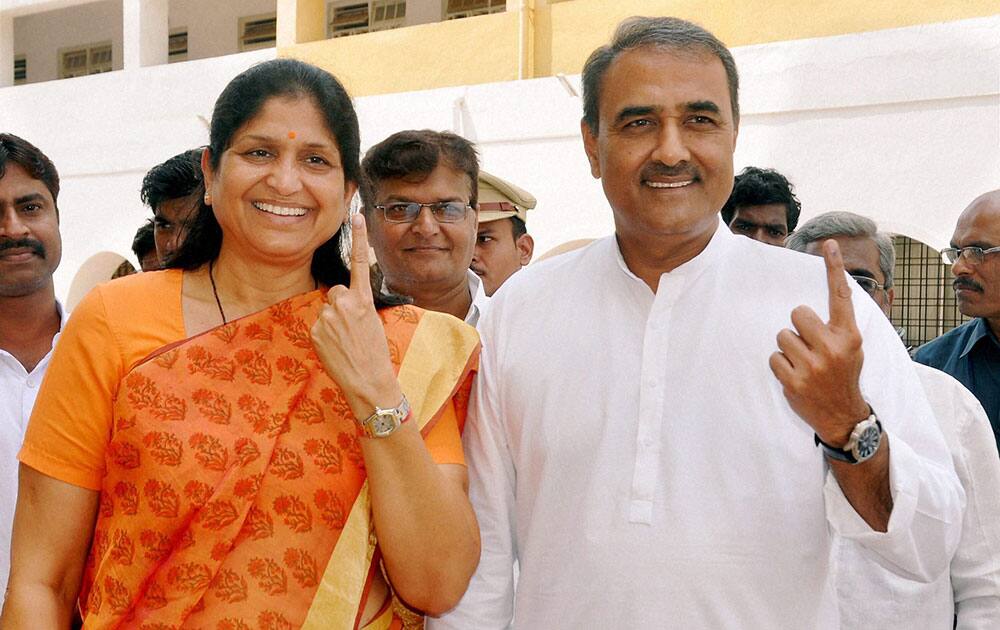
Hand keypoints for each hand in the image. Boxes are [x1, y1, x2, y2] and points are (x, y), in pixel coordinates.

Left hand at [311, 214, 401, 419]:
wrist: (368, 381)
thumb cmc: (375, 354)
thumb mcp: (373, 322)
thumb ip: (357, 306)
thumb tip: (340, 302)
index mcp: (364, 300)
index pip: (359, 263)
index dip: (359, 239)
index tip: (356, 216)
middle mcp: (344, 303)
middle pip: (335, 292)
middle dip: (340, 306)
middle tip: (352, 329)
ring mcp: (328, 317)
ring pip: (326, 310)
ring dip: (332, 323)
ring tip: (345, 342)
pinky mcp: (316, 330)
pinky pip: (318, 325)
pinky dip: (325, 335)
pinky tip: (336, 348)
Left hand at [769, 240, 869, 445]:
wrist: (843, 415)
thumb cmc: (844, 374)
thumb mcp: (852, 347)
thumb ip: (838, 325)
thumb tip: (826, 296)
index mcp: (849, 336)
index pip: (840, 296)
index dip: (834, 268)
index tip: (829, 243)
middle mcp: (832, 347)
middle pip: (797, 314)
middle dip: (798, 327)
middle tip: (809, 345)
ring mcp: (812, 366)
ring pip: (782, 336)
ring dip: (788, 348)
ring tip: (804, 363)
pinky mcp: (794, 381)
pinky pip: (773, 358)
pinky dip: (780, 365)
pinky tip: (795, 375)